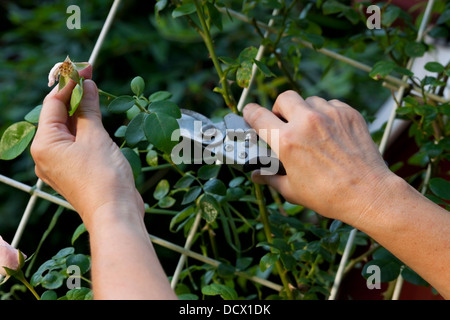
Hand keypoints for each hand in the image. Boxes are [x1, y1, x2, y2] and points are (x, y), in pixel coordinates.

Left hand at [31, 66, 143, 228]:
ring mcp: (60, 164)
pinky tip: (98, 119)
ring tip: (96, 94)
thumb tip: (87, 85)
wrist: (115, 213)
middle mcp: (46, 155)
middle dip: (74, 96)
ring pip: (69, 129)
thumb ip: (88, 108)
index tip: (84, 66)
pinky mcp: (74, 170)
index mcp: (45, 144)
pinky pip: (76, 143)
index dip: (68, 82)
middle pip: (58, 116)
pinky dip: (86, 129)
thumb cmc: (103, 177)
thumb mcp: (96, 136)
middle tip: (90, 75)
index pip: (53, 103)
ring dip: (82, 112)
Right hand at [243, 90, 395, 224]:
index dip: (250, 113)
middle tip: (284, 123)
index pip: (258, 115)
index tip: (250, 115)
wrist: (368, 194)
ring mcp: (330, 115)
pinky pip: (331, 104)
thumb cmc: (328, 196)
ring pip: (309, 100)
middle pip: (284, 98)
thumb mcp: (292, 190)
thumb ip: (270, 178)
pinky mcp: (349, 114)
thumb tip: (256, 175)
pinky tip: (329, 132)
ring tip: (310, 130)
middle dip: (280, 109)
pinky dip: (326, 114)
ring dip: (305, 112)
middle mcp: (306, 122)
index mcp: (286, 141)